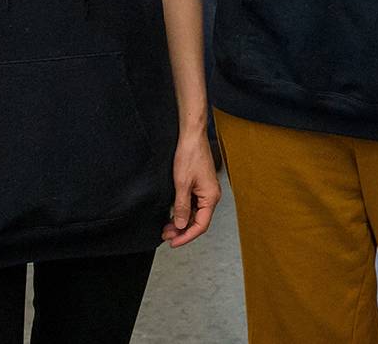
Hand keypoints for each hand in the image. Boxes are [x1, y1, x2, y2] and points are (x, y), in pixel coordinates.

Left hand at [162, 130, 220, 247]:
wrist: (191, 136)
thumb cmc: (190, 155)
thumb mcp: (182, 184)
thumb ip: (182, 207)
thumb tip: (181, 225)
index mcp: (211, 197)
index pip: (201, 225)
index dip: (186, 237)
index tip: (173, 242)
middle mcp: (211, 196)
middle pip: (198, 221)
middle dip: (182, 231)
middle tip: (166, 235)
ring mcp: (206, 191)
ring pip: (195, 214)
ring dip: (182, 222)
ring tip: (166, 227)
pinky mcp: (200, 185)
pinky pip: (193, 204)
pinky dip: (183, 212)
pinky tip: (173, 214)